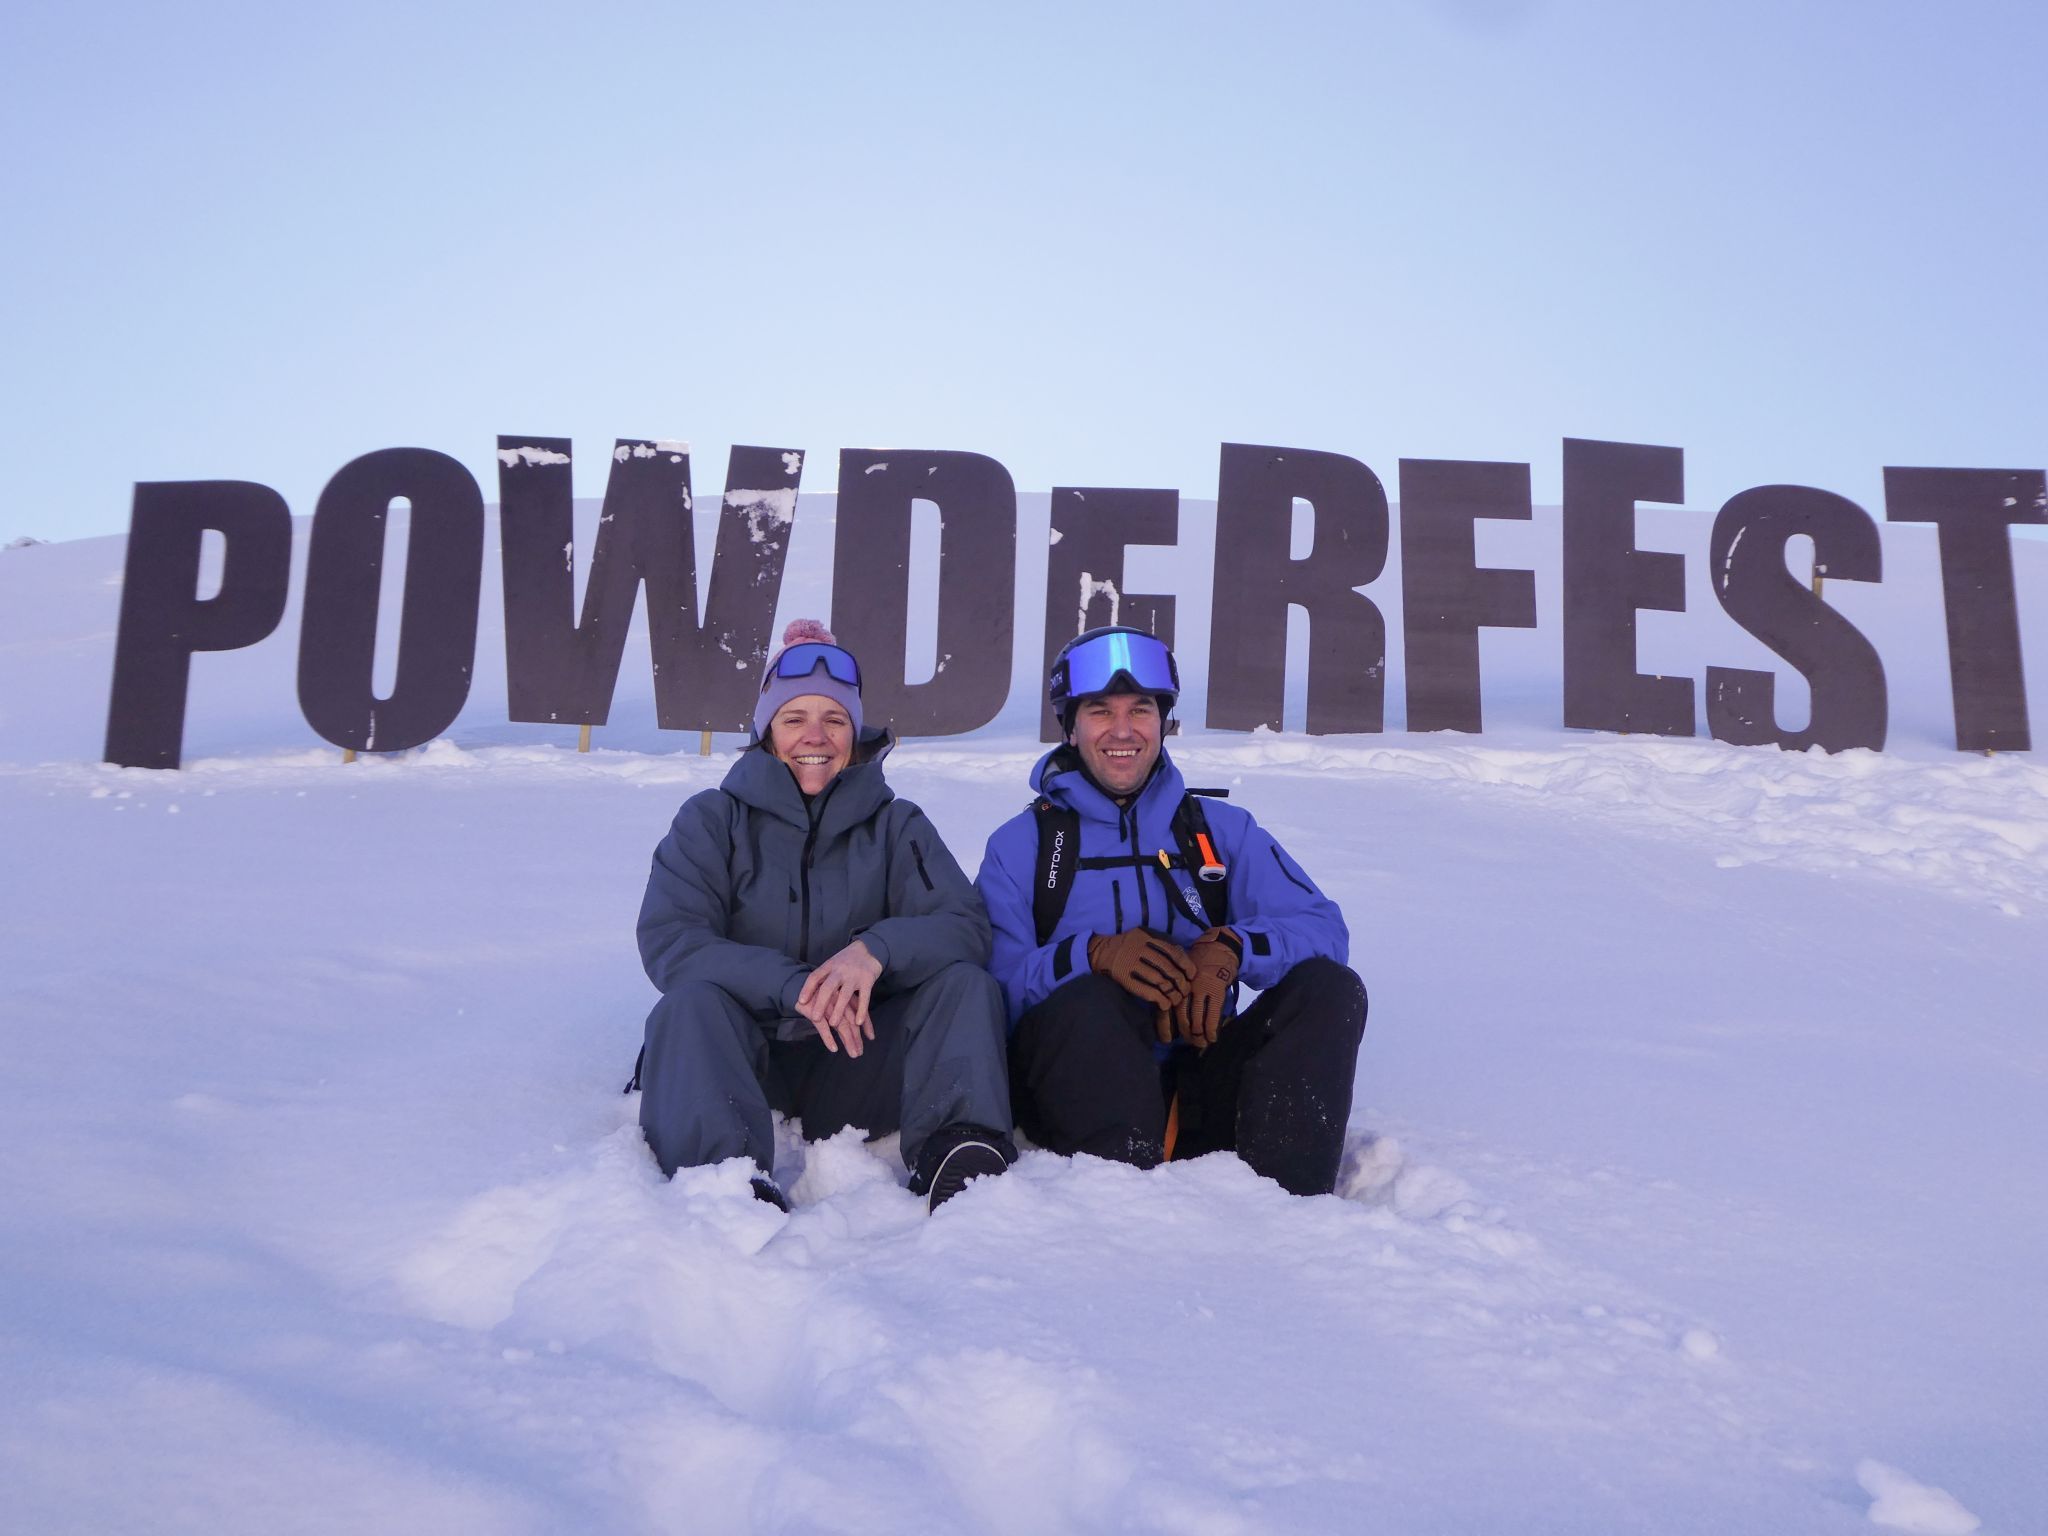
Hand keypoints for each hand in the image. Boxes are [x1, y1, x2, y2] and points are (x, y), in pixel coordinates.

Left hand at [796, 939, 882, 1056]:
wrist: (870, 949)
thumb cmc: (847, 960)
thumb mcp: (833, 963)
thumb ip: (823, 976)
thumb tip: (807, 993)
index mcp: (830, 965)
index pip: (815, 977)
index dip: (807, 989)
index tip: (800, 1002)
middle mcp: (841, 970)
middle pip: (828, 987)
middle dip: (821, 1003)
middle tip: (815, 1018)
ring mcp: (854, 976)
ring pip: (845, 995)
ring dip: (839, 1010)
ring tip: (833, 1024)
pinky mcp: (867, 981)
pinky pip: (864, 998)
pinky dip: (861, 1011)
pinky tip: (858, 1023)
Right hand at [1088, 929, 1195, 1009]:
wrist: (1100, 951)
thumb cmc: (1128, 945)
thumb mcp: (1143, 936)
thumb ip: (1161, 943)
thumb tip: (1184, 957)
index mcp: (1147, 937)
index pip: (1173, 952)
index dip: (1186, 965)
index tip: (1191, 975)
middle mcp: (1140, 949)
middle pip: (1168, 968)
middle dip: (1180, 982)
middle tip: (1185, 991)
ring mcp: (1131, 963)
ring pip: (1159, 981)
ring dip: (1172, 993)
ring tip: (1176, 1000)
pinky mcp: (1124, 978)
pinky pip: (1145, 990)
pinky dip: (1158, 999)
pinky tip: (1164, 1004)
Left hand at [1174, 926, 1241, 1049]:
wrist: (1218, 949)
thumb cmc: (1199, 964)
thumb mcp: (1181, 975)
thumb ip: (1175, 991)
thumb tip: (1169, 1014)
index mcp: (1172, 983)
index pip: (1164, 1008)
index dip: (1164, 1027)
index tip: (1166, 1040)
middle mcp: (1184, 987)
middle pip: (1180, 1016)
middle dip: (1185, 1033)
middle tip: (1190, 1043)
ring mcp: (1200, 989)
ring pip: (1196, 1018)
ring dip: (1198, 1035)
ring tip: (1201, 1043)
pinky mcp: (1215, 990)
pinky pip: (1212, 1014)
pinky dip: (1211, 1029)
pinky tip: (1212, 1038)